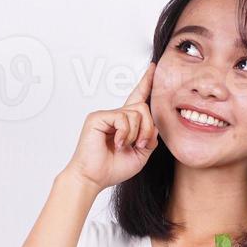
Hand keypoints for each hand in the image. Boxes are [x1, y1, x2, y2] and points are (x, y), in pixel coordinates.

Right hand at [64, 62, 158, 189]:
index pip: (138, 99)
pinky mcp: (98, 117)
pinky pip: (123, 117)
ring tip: (126, 145)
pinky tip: (117, 143)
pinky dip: (125, 133)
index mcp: (125, 124)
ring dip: (137, 133)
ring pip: (136, 112)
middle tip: (141, 144)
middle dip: (147, 127)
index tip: (154, 69)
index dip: (146, 83)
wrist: (93, 178)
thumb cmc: (112, 168)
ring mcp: (106, 115)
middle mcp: (116, 116)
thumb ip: (150, 138)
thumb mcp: (141, 155)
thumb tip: (154, 125)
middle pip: (143, 107)